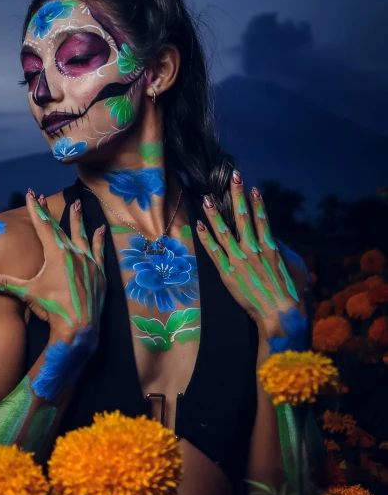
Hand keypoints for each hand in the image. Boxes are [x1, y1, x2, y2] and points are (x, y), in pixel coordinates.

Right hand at [0, 191, 105, 340]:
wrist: (79, 326)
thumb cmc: (52, 308)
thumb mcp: (27, 293)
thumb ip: (5, 285)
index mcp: (56, 254)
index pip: (43, 226)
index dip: (36, 210)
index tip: (31, 194)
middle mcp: (73, 253)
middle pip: (60, 227)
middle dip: (50, 212)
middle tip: (44, 197)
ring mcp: (88, 261)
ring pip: (82, 235)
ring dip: (77, 220)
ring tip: (77, 205)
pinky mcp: (99, 272)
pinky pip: (99, 250)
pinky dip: (98, 238)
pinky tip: (101, 229)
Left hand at [196, 171, 308, 343]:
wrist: (281, 316)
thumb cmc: (294, 293)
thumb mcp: (295, 266)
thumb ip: (282, 250)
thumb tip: (272, 239)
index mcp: (271, 247)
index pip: (262, 219)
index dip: (257, 202)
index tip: (252, 188)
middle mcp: (253, 249)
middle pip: (242, 217)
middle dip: (237, 195)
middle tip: (233, 178)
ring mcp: (239, 261)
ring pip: (223, 231)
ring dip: (214, 213)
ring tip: (207, 199)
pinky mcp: (228, 273)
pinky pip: (213, 251)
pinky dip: (205, 237)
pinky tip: (199, 225)